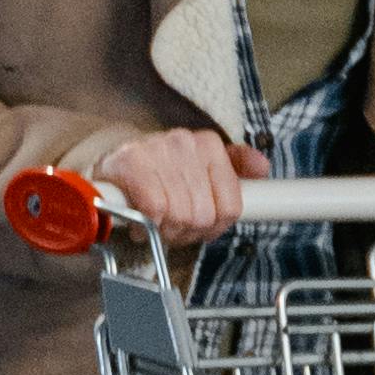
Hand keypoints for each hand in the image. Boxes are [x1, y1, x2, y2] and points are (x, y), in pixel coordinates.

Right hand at [87, 124, 259, 244]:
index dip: (214, 227)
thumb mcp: (201, 168)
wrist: (111, 160)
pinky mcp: (130, 162)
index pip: (231, 207)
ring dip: (164, 230)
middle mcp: (186, 143)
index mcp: (209, 145)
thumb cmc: (160, 172)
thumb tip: (262, 167)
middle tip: (170, 225)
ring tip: (154, 221)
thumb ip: (235, 168)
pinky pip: (154, 210)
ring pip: (180, 216)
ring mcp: (158, 149)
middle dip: (186, 231)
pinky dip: (145, 224)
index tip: (199, 226)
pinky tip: (139, 220)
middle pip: (204, 216)